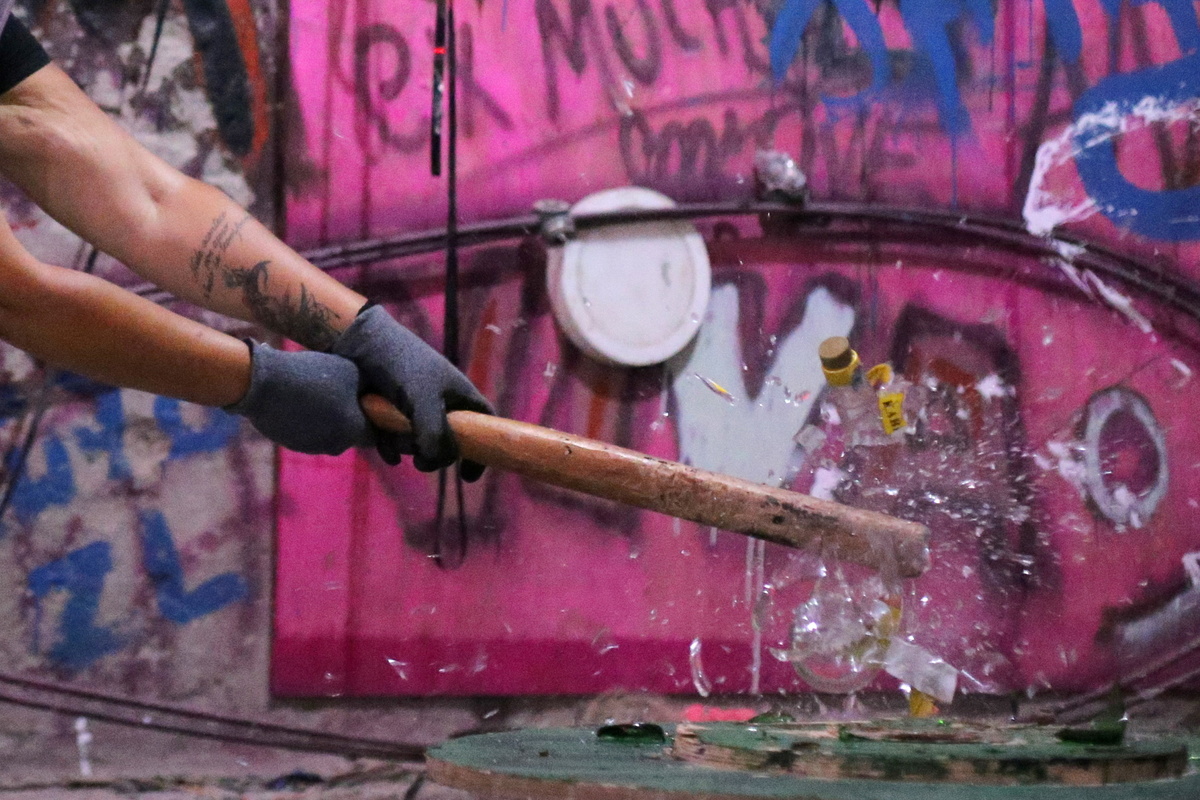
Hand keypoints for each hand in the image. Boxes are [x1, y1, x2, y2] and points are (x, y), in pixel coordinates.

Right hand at [225, 341, 373, 454]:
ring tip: (317, 394)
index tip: (369, 406)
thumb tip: (377, 395)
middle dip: (350, 417)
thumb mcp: (351, 372)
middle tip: (342, 394)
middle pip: (351, 434)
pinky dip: (308, 421)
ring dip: (328, 419)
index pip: (374, 434)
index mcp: (354, 431)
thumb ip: (369, 388)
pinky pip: (308, 433)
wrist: (264, 383)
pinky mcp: (290, 443)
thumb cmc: (314, 375)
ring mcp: (311, 446)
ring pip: (329, 434)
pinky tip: (300, 400)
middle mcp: (335, 445)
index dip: (374, 420)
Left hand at [332, 304, 493, 478]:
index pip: (484, 426)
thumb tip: (436, 461)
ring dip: (407, 449)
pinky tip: (383, 448)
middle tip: (420, 462)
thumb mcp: (424, 398)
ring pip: (419, 444)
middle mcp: (441, 405)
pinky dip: (390, 448)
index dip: (483, 450)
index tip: (469, 476)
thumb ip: (435, 432)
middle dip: (434, 455)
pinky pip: (396, 442)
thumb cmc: (402, 364)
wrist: (361, 345)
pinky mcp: (392, 415)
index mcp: (460, 396)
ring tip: (393, 442)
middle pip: (449, 443)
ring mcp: (416, 411)